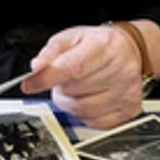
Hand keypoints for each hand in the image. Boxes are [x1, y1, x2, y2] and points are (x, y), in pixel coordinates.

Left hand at [21, 21, 159, 126]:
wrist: (129, 51)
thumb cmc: (99, 44)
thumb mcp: (72, 37)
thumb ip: (51, 52)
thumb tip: (36, 67)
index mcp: (105, 46)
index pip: (72, 67)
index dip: (47, 78)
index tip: (29, 84)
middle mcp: (121, 70)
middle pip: (74, 91)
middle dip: (60, 87)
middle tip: (62, 79)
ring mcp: (127, 92)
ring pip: (82, 109)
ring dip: (69, 102)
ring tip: (74, 88)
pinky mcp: (129, 110)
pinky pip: (94, 122)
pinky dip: (83, 114)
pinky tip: (88, 98)